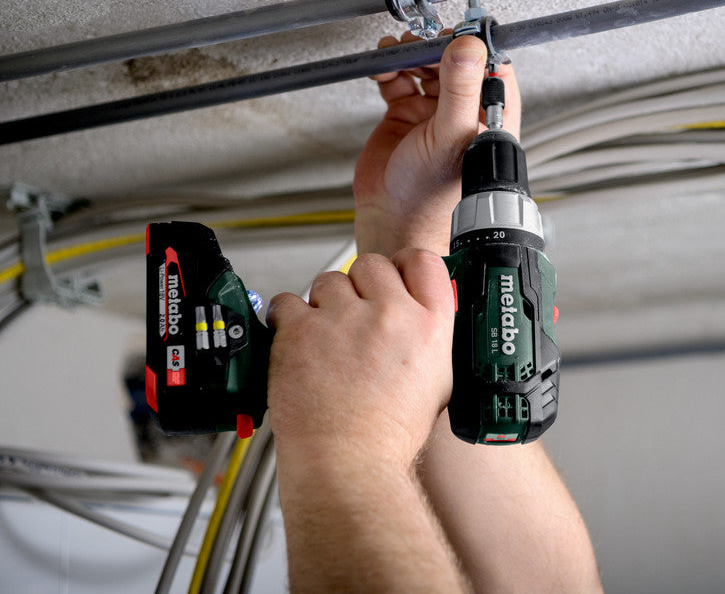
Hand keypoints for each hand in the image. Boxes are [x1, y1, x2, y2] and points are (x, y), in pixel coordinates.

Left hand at [265, 249, 454, 470]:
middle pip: (371, 265)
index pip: (422, 260)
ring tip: (324, 339)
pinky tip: (298, 343)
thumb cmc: (387, 437)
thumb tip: (419, 316)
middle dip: (360, 287)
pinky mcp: (301, 330)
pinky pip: (288, 302)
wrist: (348, 464)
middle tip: (353, 317)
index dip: (403, 265)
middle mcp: (389, 315)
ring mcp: (344, 319)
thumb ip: (429, 340)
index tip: (393, 276)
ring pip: (329, 281)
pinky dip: (288, 318)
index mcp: (429, 326)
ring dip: (324, 304)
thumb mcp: (436, 384)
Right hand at [354, 32, 521, 256]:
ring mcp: (433, 112)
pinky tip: (383, 67)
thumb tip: (468, 47)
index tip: (457, 30)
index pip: (491, 64)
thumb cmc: (433, 197)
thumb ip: (461, 89)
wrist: (393, 220)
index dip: (473, 44)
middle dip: (434, 44)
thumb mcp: (451, 135)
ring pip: (425, 65)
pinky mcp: (405, 114)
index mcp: (488, 115)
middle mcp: (463, 111)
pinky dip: (388, 68)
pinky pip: (398, 79)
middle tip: (419, 40)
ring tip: (398, 49)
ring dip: (410, 52)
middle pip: (453, 59)